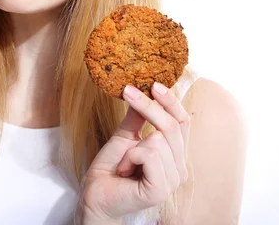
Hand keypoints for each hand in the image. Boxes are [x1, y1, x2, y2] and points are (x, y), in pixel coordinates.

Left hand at [77, 82, 190, 222]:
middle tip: (127, 92)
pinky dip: (130, 157)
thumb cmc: (111, 168)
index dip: (171, 101)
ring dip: (132, 146)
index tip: (153, 84)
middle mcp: (180, 167)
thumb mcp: (125, 136)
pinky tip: (125, 170)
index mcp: (175, 154)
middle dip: (148, 106)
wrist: (95, 194)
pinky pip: (149, 155)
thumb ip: (138, 117)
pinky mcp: (161, 189)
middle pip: (172, 125)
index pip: (183, 121)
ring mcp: (173, 180)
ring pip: (159, 140)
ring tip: (124, 161)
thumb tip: (144, 89)